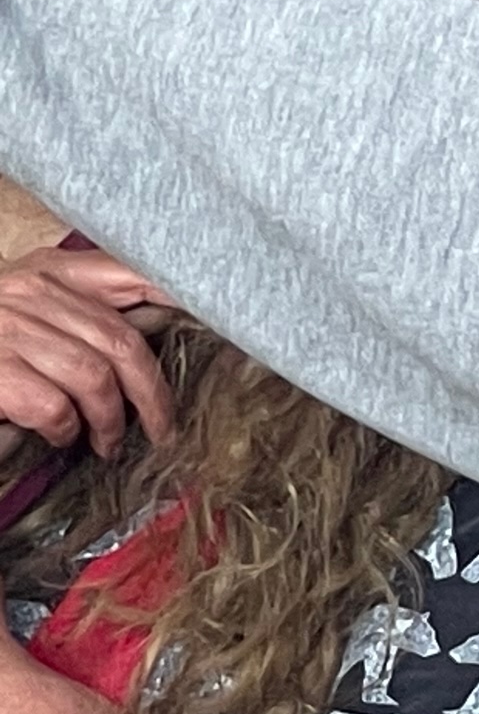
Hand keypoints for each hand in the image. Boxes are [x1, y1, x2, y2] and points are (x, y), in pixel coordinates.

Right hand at [0, 249, 176, 460]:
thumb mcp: (30, 306)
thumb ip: (82, 311)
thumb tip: (158, 329)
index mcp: (50, 271)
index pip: (131, 272)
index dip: (181, 293)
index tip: (223, 319)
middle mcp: (30, 293)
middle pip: (121, 341)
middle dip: (152, 392)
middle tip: (162, 427)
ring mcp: (8, 331)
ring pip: (93, 377)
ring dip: (110, 420)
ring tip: (107, 442)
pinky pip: (52, 405)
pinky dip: (64, 428)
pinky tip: (59, 436)